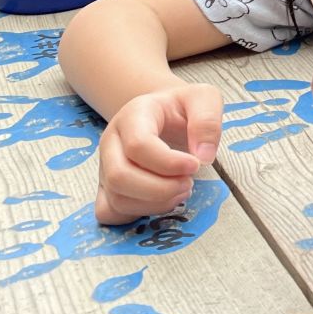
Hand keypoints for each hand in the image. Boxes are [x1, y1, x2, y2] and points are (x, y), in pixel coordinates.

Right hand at [95, 84, 221, 224]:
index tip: (195, 165)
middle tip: (189, 183)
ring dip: (155, 203)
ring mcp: (105, 166)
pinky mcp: (106, 187)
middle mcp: (111, 141)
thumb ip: (207, 122)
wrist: (165, 114)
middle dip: (160, 189)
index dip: (169, 162)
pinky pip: (109, 212)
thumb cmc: (183, 108)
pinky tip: (163, 202)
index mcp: (133, 115)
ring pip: (116, 197)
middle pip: (119, 176)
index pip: (138, 145)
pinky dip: (137, 214)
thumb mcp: (204, 99)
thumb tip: (204, 157)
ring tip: (182, 190)